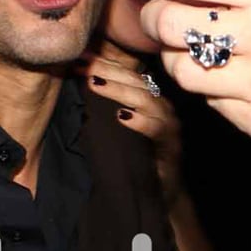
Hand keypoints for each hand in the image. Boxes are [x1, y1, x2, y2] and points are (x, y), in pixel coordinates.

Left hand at [80, 44, 184, 205]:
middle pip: (136, 80)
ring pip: (146, 100)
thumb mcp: (121, 130)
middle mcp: (162, 107)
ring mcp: (169, 125)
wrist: (163, 193)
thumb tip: (80, 84)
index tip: (78, 57)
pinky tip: (122, 117)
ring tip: (95, 84)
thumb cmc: (139, 159)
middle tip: (82, 65)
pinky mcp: (172, 146)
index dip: (103, 63)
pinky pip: (158, 129)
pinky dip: (141, 122)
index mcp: (149, 99)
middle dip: (107, 70)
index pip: (126, 74)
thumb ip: (108, 108)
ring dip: (119, 90)